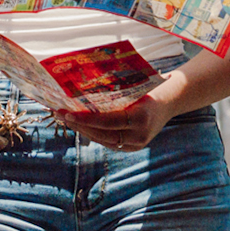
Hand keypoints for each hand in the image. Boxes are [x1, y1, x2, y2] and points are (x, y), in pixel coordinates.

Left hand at [54, 83, 175, 150]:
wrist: (169, 102)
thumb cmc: (149, 89)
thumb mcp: (135, 87)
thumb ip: (115, 91)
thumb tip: (83, 83)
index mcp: (141, 118)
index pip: (108, 122)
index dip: (87, 119)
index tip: (68, 113)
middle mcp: (139, 135)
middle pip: (102, 135)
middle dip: (79, 125)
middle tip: (60, 114)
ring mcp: (136, 144)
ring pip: (103, 141)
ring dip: (83, 130)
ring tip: (65, 119)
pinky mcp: (132, 147)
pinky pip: (108, 142)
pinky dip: (93, 133)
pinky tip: (79, 125)